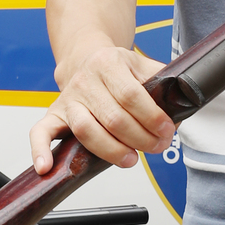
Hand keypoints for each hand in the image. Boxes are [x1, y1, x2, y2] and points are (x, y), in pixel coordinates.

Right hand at [27, 44, 173, 173]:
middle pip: (113, 117)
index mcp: (109, 63)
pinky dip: (40, 150)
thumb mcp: (142, 65)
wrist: (86, 57)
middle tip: (156, 147)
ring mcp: (68, 98)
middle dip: (140, 138)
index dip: (152, 118)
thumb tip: (184, 102)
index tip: (166, 131)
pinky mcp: (54, 114)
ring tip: (130, 159)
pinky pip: (40, 132)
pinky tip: (46, 167)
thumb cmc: (117, 68)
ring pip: (85, 129)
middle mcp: (85, 80)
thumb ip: (163, 81)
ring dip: (110, 149)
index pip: (132, 95)